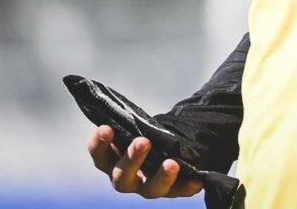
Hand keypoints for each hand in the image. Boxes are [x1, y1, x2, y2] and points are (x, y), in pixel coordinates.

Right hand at [88, 125, 203, 198]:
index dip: (99, 145)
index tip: (105, 128)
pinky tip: (197, 178)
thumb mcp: (137, 127)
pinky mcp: (174, 190)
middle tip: (142, 142)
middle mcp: (129, 179)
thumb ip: (131, 121)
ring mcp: (150, 187)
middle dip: (132, 160)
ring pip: (151, 189)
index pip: (100, 156)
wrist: (170, 145)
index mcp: (114, 162)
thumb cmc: (147, 133)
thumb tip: (123, 105)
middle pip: (122, 177)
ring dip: (161, 177)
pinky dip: (188, 185)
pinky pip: (181, 190)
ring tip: (172, 164)